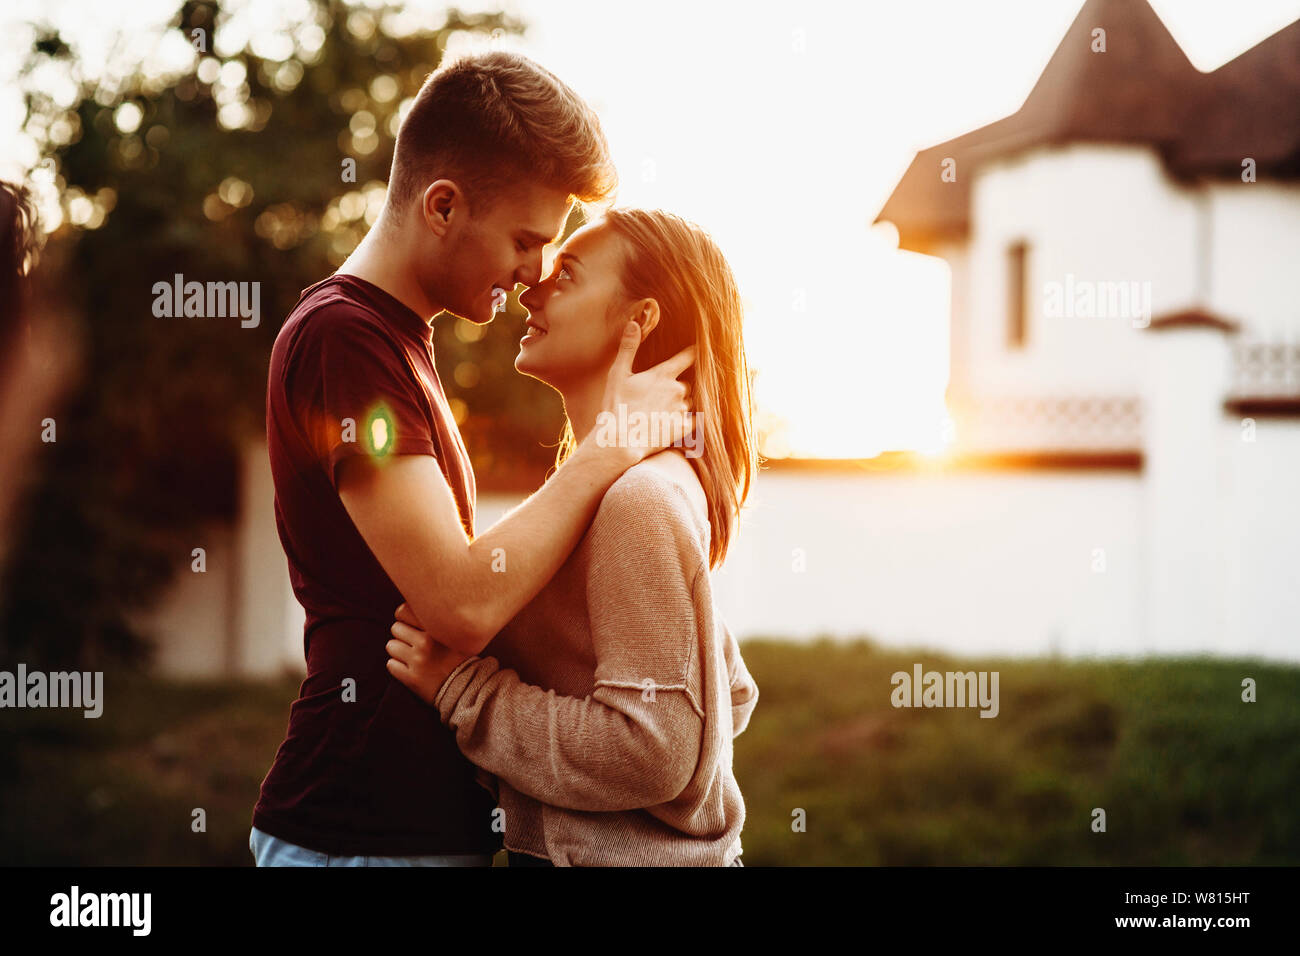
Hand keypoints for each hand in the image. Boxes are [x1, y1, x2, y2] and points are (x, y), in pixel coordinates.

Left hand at [386, 602, 471, 705]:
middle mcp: (426, 643)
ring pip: (391, 646)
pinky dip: (398, 666)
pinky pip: (391, 664)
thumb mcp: (455, 632)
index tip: (410, 623)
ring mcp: (418, 661)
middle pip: (396, 628)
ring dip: (399, 651)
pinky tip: (411, 668)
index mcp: (436, 628)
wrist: (467, 687)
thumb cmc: (458, 656)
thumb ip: (436, 618)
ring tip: (413, 656)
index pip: (403, 611)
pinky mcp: (411, 678)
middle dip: (403, 635)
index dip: (404, 617)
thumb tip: (411, 606)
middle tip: (414, 643)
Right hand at [594, 321, 694, 463]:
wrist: (620, 440)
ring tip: (661, 412)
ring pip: (689, 402)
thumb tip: (634, 323)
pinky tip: (673, 424)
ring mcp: (682, 410)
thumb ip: (628, 348)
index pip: (688, 356)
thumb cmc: (616, 406)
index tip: (699, 349)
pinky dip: (687, 421)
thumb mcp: (618, 374)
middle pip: (687, 383)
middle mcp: (678, 390)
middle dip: (677, 387)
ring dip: (680, 404)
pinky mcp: (683, 428)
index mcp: (663, 374)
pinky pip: (693, 420)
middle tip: (659, 396)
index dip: (694, 352)